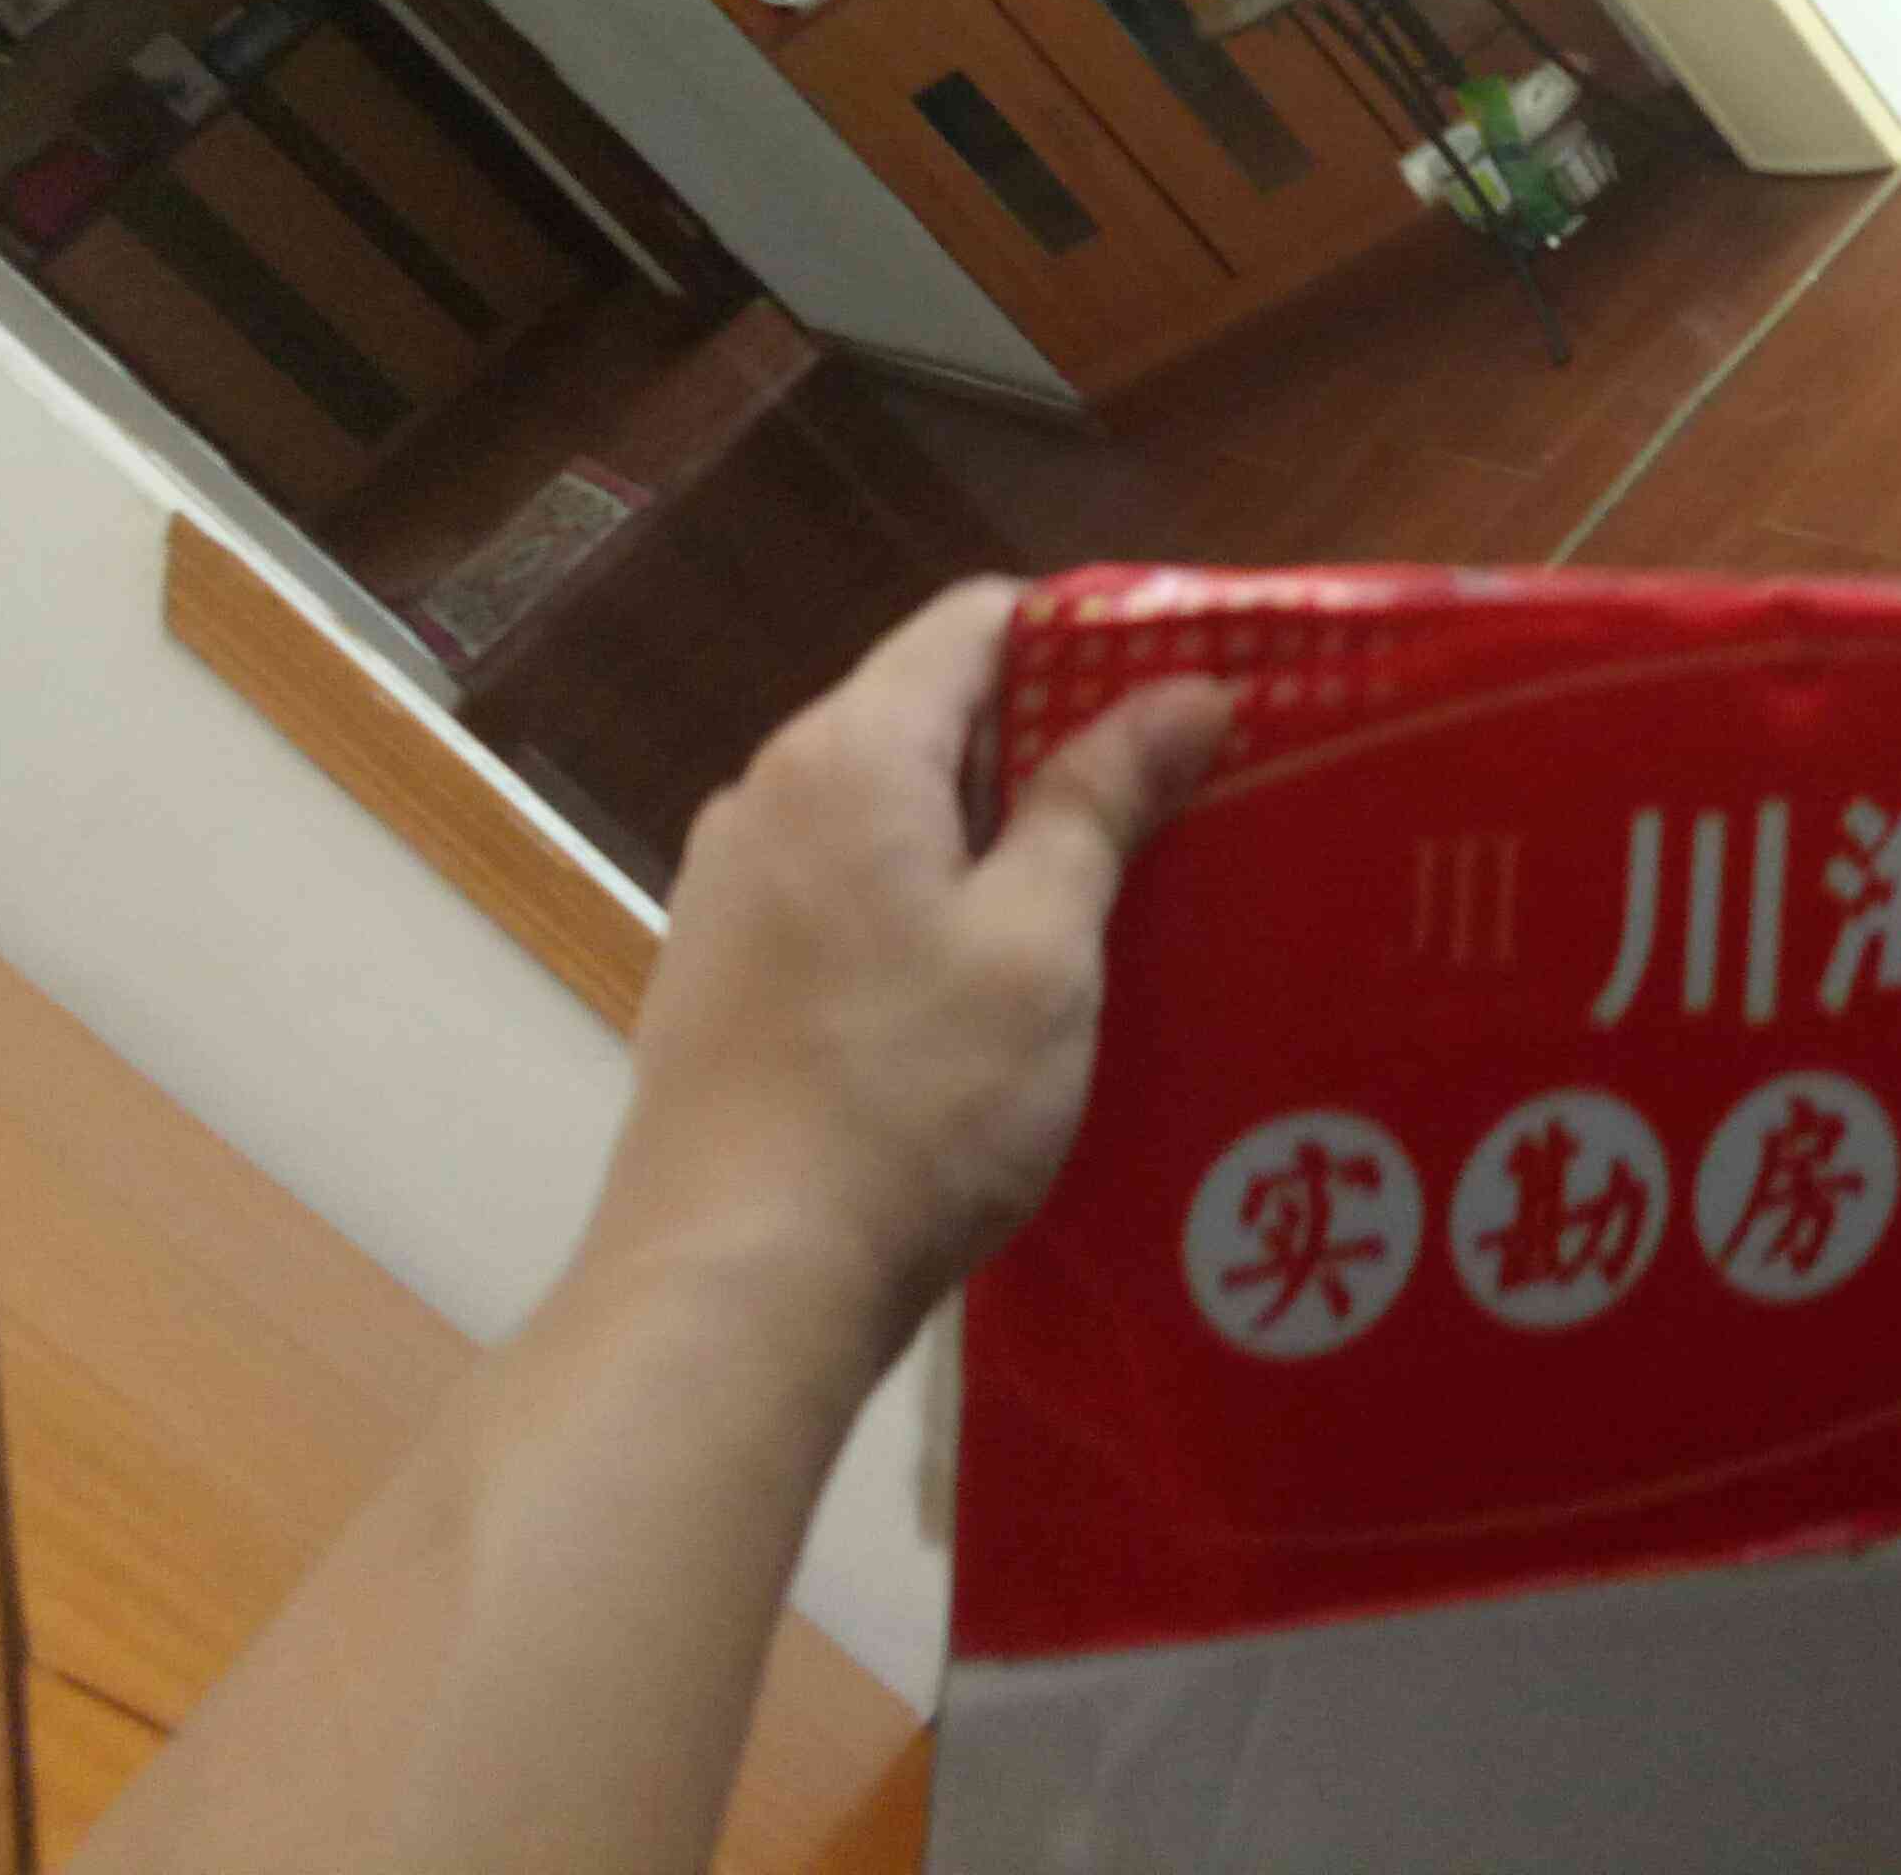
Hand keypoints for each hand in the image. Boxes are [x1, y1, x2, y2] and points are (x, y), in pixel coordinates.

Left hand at [589, 582, 1232, 1351]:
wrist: (736, 1281)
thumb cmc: (912, 1101)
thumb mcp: (1039, 946)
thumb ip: (1101, 800)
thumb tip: (1182, 688)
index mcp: (849, 753)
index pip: (977, 620)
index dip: (1090, 637)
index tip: (1183, 696)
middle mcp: (769, 790)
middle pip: (927, 707)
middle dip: (1049, 739)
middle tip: (1169, 804)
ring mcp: (729, 882)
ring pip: (884, 803)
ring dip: (987, 829)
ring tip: (1094, 899)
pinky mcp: (718, 967)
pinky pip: (840, 882)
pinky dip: (922, 895)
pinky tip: (986, 982)